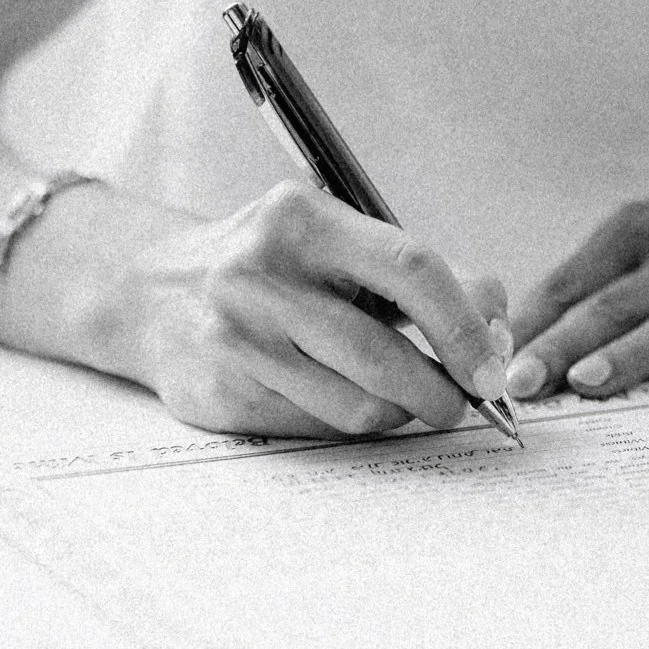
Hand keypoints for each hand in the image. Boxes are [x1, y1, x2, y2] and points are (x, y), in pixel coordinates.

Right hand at [114, 180, 511, 437]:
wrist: (152, 293)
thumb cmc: (275, 268)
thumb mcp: (338, 243)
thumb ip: (422, 278)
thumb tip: (496, 335)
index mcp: (302, 219)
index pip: (411, 270)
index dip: (464, 328)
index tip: (492, 370)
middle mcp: (259, 274)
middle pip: (383, 355)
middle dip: (440, 391)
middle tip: (460, 401)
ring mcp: (234, 337)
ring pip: (356, 406)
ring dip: (396, 411)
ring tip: (396, 394)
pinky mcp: (220, 392)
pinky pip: (317, 428)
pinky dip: (346, 422)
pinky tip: (334, 394)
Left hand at [506, 135, 648, 398]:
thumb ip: (601, 281)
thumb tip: (517, 337)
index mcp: (643, 233)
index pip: (574, 282)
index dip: (530, 325)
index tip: (490, 363)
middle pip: (615, 304)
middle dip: (562, 345)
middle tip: (519, 383)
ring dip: (635, 350)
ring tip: (591, 381)